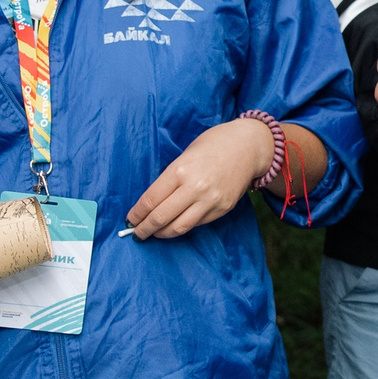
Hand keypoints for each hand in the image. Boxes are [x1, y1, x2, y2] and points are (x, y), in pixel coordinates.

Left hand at [126, 118, 269, 238]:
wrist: (248, 146)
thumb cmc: (212, 145)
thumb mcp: (185, 156)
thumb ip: (170, 179)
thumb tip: (152, 203)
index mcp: (180, 171)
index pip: (151, 200)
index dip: (137, 214)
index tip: (130, 219)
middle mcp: (195, 188)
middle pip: (161, 217)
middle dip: (144, 229)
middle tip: (136, 233)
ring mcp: (210, 201)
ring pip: (179, 227)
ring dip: (162, 233)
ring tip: (154, 233)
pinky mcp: (222, 209)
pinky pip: (197, 223)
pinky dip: (182, 226)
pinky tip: (176, 224)